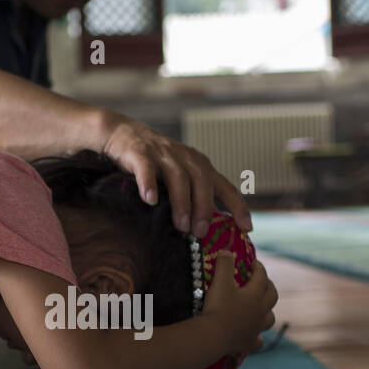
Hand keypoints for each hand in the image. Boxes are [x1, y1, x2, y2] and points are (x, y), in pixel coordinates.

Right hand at [100, 114, 252, 237]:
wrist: (122, 134)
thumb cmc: (154, 165)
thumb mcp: (179, 177)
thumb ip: (192, 198)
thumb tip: (204, 234)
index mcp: (200, 166)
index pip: (225, 187)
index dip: (238, 207)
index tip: (247, 228)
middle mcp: (186, 158)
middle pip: (203, 182)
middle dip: (204, 208)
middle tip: (202, 233)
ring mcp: (163, 154)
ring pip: (178, 178)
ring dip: (182, 203)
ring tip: (182, 226)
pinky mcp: (139, 153)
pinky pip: (146, 169)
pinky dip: (148, 184)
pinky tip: (149, 200)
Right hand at [201, 255, 277, 355]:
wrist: (214, 336)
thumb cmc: (218, 307)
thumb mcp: (220, 282)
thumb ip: (224, 264)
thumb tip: (227, 251)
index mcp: (255, 295)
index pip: (261, 276)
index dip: (259, 267)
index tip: (253, 262)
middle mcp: (260, 311)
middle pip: (272, 296)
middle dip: (269, 287)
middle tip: (262, 282)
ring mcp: (256, 328)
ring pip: (269, 319)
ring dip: (267, 312)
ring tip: (261, 308)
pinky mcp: (248, 343)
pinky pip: (258, 341)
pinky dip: (257, 338)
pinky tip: (254, 337)